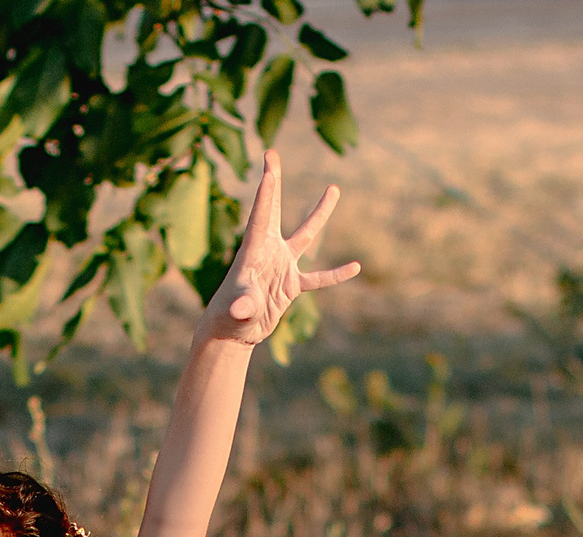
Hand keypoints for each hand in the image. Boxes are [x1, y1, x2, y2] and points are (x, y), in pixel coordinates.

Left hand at [200, 152, 360, 345]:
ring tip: (333, 189)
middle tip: (272, 154)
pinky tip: (355, 267)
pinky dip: (335, 274)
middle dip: (274, 183)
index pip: (261, 217)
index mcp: (252, 252)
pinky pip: (318, 278)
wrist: (233, 335)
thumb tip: (244, 307)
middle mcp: (268, 252)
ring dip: (320, 214)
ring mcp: (281, 266)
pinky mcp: (291, 284)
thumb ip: (242, 306)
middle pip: (274, 210)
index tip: (269, 168)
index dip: (266, 195)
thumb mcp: (236, 312)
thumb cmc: (227, 320)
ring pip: (306, 236)